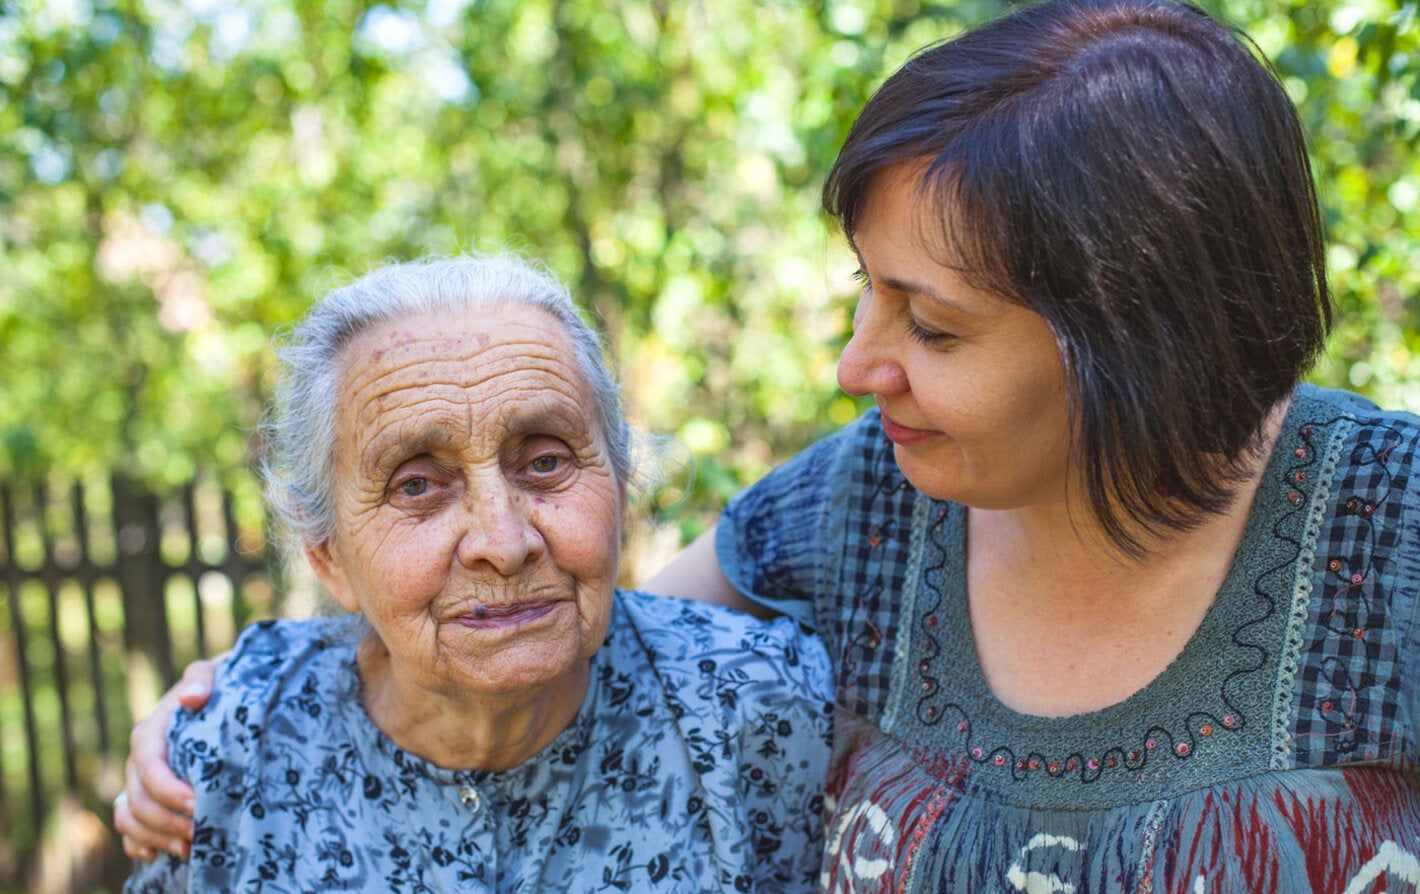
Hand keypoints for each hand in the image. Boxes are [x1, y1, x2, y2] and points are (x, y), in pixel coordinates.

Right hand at [114, 658, 217, 859]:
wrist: (221, 696)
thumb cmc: (219, 686)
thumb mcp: (213, 674)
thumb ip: (200, 678)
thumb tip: (192, 697)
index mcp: (150, 733)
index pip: (149, 768)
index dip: (168, 790)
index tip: (197, 803)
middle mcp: (138, 761)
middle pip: (138, 801)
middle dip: (167, 821)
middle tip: (201, 832)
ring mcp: (139, 783)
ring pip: (130, 818)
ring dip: (155, 837)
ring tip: (190, 847)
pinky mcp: (147, 798)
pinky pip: (130, 828)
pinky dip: (139, 845)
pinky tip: (159, 855)